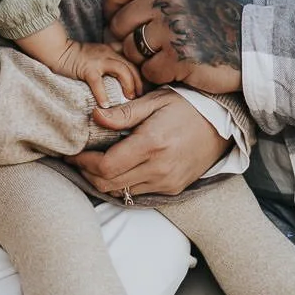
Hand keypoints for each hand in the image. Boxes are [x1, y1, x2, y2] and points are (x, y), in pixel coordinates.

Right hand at [15, 21, 143, 108]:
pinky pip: (98, 82)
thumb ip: (109, 63)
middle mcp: (108, 53)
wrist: (57, 50)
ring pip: (122, 70)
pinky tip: (105, 106)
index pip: (133, 60)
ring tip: (129, 99)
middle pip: (131, 66)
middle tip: (139, 96)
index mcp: (112, 50)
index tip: (144, 88)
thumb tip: (119, 81)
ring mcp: (98, 60)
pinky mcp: (87, 68)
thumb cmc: (76, 57)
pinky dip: (102, 94)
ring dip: (128, 85)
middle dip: (139, 82)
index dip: (141, 74)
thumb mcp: (97, 55)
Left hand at [72, 89, 228, 198]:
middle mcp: (159, 169)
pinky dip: (123, 184)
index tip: (73, 153)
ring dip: (104, 180)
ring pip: (121, 191)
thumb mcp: (154, 101)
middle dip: (88, 173)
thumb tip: (94, 115)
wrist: (222, 124)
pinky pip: (138, 192)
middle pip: (108, 184)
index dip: (84, 162)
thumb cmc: (186, 106)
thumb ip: (123, 112)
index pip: (105, 166)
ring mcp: (167, 182)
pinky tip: (119, 168)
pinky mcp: (173, 188)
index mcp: (151, 145)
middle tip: (78, 159)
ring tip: (95, 163)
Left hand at [106, 0, 244, 95]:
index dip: (111, 10)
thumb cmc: (214, 22)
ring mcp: (174, 27)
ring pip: (130, 49)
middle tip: (146, 50)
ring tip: (165, 58)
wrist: (253, 46)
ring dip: (143, 60)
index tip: (121, 24)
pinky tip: (178, 70)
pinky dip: (160, 75)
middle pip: (119, 24)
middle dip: (125, 41)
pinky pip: (149, 71)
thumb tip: (110, 14)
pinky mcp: (180, 56)